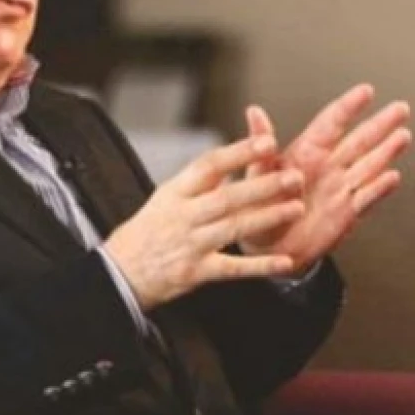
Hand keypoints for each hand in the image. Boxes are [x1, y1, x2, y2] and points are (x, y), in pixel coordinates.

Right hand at [103, 135, 306, 310]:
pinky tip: (284, 262)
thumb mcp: (165, 198)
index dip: (239, 152)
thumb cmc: (146, 232)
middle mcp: (183, 215)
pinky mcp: (196, 272)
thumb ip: (198, 183)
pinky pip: (233, 268)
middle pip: (228, 197)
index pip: (209, 165)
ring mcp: (190, 244)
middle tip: (294, 176)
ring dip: (267, 217)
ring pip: (234, 227)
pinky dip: (260, 266)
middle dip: (263, 185)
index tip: (267, 142)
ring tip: (296, 208)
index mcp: (175, 192)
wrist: (118, 273)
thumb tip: (231, 160)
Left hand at [238, 85, 411, 267]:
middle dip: (380, 124)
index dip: (349, 106)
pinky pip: (366, 198)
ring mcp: (340, 188)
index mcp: (306, 152)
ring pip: (369, 165)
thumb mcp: (256, 173)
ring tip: (403, 135)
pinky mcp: (346, 213)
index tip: (366, 90)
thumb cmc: (258, 205)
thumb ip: (259, 144)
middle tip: (401, 108)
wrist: (266, 246)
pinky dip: (379, 188)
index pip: (331, 123)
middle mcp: (328, 166)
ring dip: (386, 151)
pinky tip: (393, 177)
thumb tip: (254, 111)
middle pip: (359, 140)